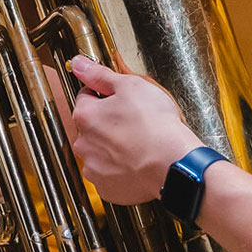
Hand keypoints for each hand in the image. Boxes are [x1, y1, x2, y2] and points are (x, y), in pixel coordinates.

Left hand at [62, 54, 200, 204]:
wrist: (172, 164)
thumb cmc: (155, 126)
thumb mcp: (130, 86)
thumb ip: (99, 74)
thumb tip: (79, 64)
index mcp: (86, 116)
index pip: (86, 97)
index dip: (106, 95)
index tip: (122, 100)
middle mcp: (84, 144)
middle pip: (92, 126)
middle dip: (109, 122)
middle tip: (134, 121)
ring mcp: (94, 168)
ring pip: (100, 151)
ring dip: (114, 146)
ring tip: (138, 142)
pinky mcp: (107, 188)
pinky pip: (110, 174)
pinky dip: (120, 169)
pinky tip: (137, 161)